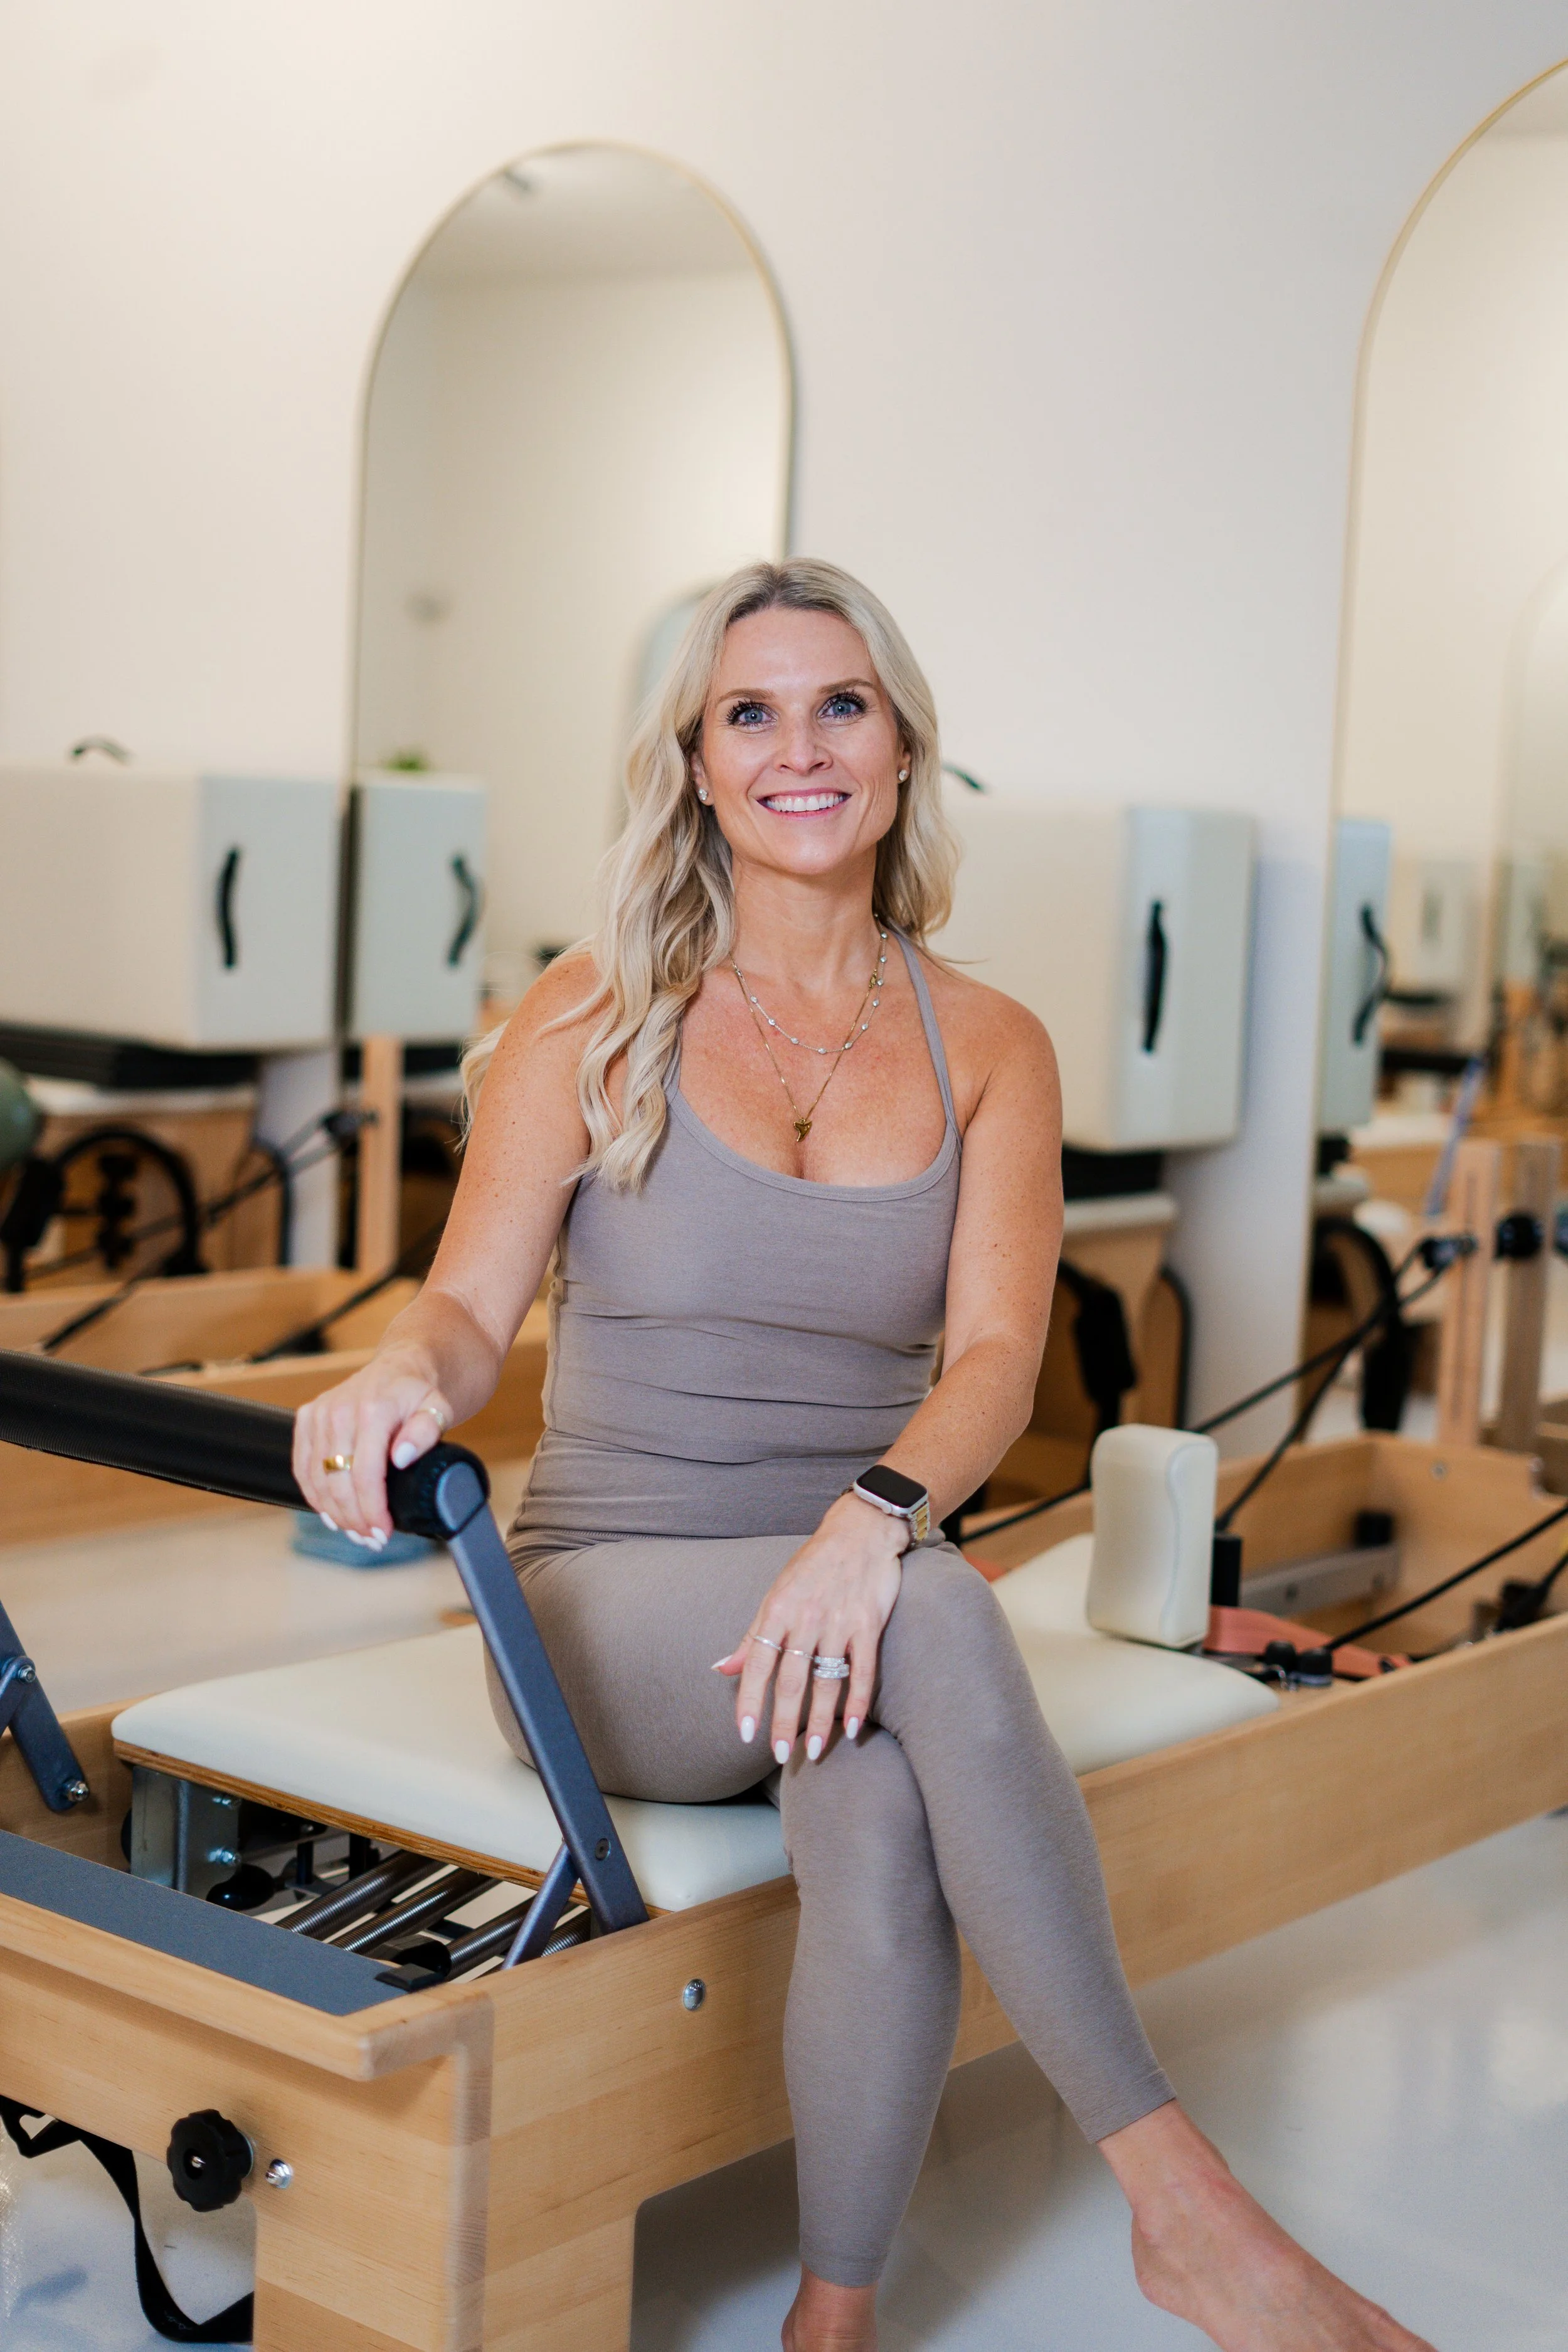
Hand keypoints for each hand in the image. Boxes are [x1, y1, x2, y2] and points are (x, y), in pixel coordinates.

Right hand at [292, 1351, 453, 1544]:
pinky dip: (314, 1495)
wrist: (404, 1364)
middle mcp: (339, 1410)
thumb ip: (425, 1431)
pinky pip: (302, 1466)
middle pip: (337, 1482)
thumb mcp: (439, 1409)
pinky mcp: (307, 1418)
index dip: (372, 1510)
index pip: (365, 1474)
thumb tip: (402, 1456)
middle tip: (372, 1540)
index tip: (383, 1533)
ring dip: (334, 1513)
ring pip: (316, 1479)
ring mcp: (319, 1413)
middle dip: (354, 1519)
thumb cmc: (422, 1393)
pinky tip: (331, 1514)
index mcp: (373, 1409)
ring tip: (356, 1532)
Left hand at [713, 1493, 906, 1761]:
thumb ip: (753, 1636)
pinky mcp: (868, 1624)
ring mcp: (838, 1622)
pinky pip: (863, 1671)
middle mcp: (805, 1618)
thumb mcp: (776, 1593)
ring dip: (820, 1721)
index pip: (757, 1664)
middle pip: (791, 1680)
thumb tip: (722, 1669)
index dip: (749, 1700)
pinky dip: (857, 1702)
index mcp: (777, 1609)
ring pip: (826, 1681)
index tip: (745, 1733)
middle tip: (780, 1755)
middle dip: (784, 1721)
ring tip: (815, 1750)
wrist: (860, 1531)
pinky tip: (851, 1728)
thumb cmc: (813, 1564)